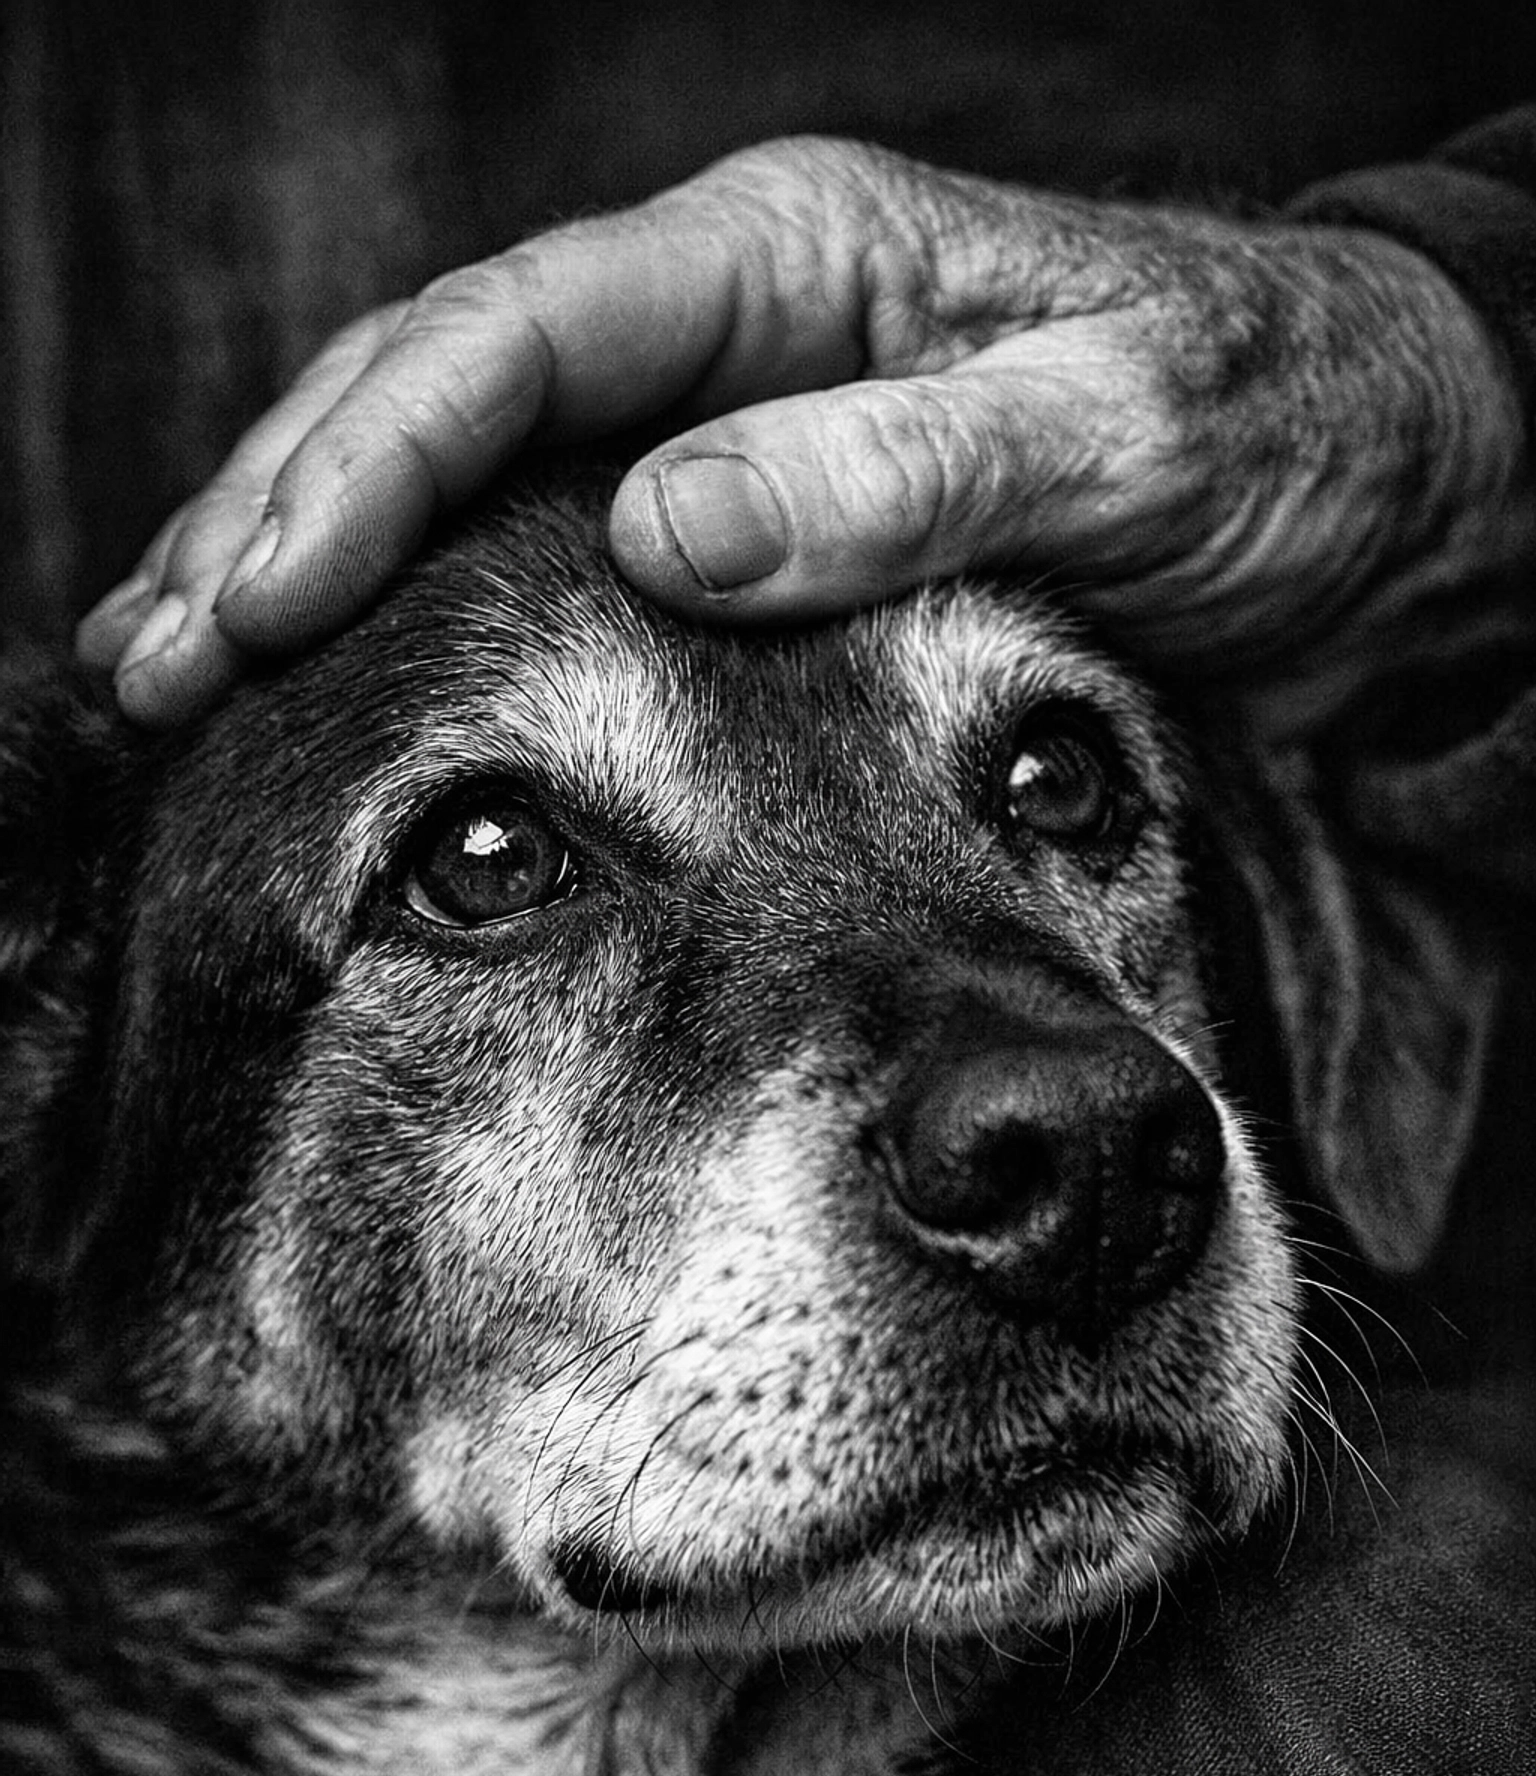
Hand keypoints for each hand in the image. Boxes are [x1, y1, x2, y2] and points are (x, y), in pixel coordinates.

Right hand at [77, 136, 1529, 730]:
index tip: (259, 597)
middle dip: (279, 517)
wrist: (1384, 479)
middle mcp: (733, 324)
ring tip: (172, 663)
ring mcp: (730, 417)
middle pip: (439, 389)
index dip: (369, 466)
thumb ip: (903, 476)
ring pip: (463, 467)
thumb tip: (666, 528)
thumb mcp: (1122, 444)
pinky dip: (428, 611)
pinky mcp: (752, 514)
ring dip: (312, 561)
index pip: (517, 336)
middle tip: (146, 655)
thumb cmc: (1279, 435)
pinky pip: (543, 546)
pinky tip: (347, 684)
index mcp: (797, 261)